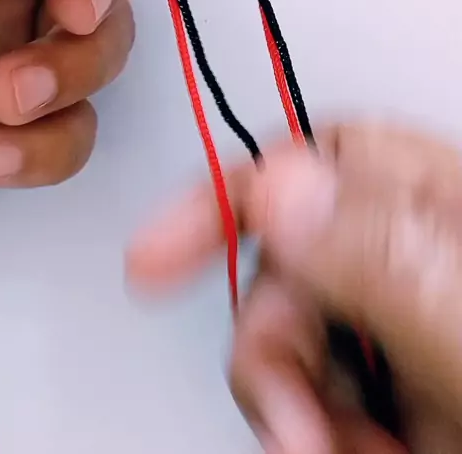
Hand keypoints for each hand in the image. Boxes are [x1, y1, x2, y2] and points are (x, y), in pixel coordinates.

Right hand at [128, 123, 461, 452]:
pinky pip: (322, 388)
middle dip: (270, 344)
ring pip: (296, 333)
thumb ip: (382, 251)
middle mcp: (421, 255)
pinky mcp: (405, 384)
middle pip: (292, 260)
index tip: (153, 256)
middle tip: (294, 420)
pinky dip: (317, 429)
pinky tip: (352, 452)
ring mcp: (410, 319)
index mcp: (445, 208)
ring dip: (293, 401)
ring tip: (338, 451)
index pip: (317, 160)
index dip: (227, 197)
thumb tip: (282, 188)